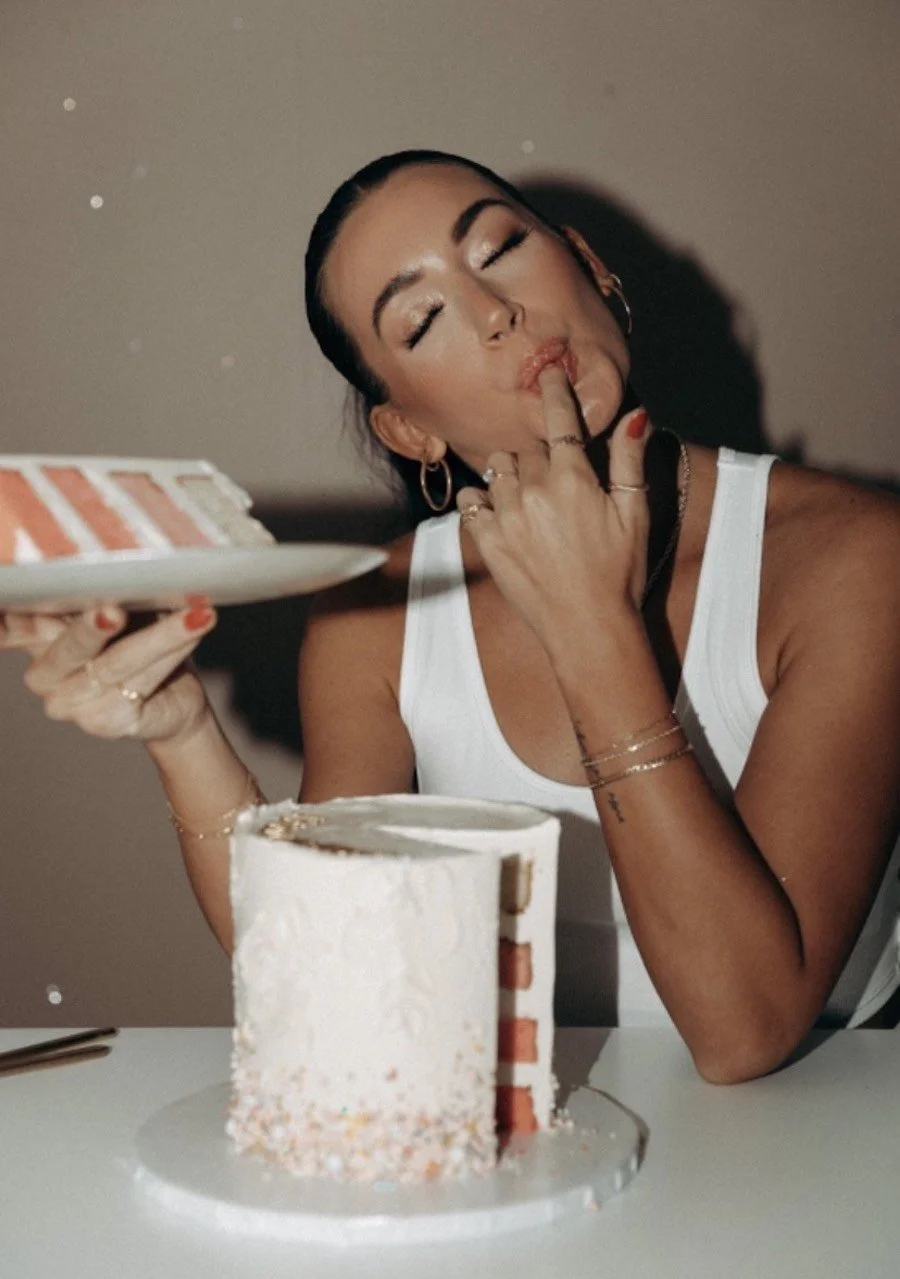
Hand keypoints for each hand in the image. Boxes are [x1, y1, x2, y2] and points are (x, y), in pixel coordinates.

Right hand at [0, 601, 216, 744]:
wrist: (175, 699)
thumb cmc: (140, 639)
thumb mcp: (115, 606)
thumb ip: (97, 591)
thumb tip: (113, 557)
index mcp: (35, 636)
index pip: (7, 627)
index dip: (5, 621)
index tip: (22, 605)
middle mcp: (43, 674)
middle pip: (68, 646)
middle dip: (94, 627)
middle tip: (115, 611)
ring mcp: (69, 703)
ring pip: (116, 664)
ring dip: (162, 636)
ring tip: (196, 615)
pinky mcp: (103, 722)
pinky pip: (142, 682)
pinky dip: (174, 654)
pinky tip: (196, 630)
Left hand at [455, 366, 651, 649]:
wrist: (586, 628)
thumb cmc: (617, 574)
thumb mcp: (634, 515)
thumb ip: (629, 461)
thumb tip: (636, 414)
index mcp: (573, 479)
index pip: (560, 420)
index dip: (553, 392)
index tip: (547, 373)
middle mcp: (534, 490)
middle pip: (528, 448)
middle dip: (542, 454)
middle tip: (557, 478)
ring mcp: (505, 516)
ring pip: (498, 468)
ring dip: (512, 473)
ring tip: (530, 497)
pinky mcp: (486, 541)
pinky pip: (471, 500)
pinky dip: (482, 499)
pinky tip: (501, 511)